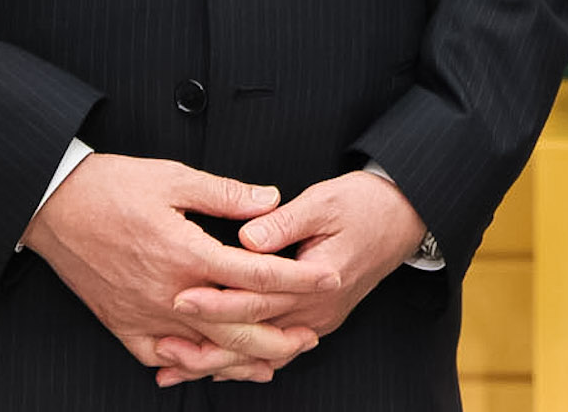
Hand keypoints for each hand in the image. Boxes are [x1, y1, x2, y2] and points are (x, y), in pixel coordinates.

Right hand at [19, 153, 331, 382]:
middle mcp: (168, 292)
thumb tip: (271, 200)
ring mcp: (143, 314)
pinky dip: (193, 365)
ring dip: (243, 358)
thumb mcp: (174, 177)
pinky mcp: (122, 325)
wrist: (53, 205)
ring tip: (276, 360)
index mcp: (186, 252)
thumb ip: (226, 193)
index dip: (297, 279)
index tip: (327, 277)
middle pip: (237, 328)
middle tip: (312, 335)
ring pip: (204, 351)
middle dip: (280, 335)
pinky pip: (163, 356)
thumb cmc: (112, 186)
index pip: (255, 275)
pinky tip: (215, 365)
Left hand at [151, 170, 429, 383]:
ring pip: (262, 352)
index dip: (217, 299)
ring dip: (220, 362)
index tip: (180, 295)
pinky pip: (276, 351)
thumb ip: (284, 222)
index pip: (259, 296)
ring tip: (175, 366)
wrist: (405, 217)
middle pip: (255, 336)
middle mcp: (318, 310)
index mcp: (320, 279)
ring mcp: (318, 321)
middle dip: (207, 343)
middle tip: (162, 347)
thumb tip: (245, 237)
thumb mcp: (325, 201)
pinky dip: (244, 362)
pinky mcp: (316, 322)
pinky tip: (215, 368)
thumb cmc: (363, 203)